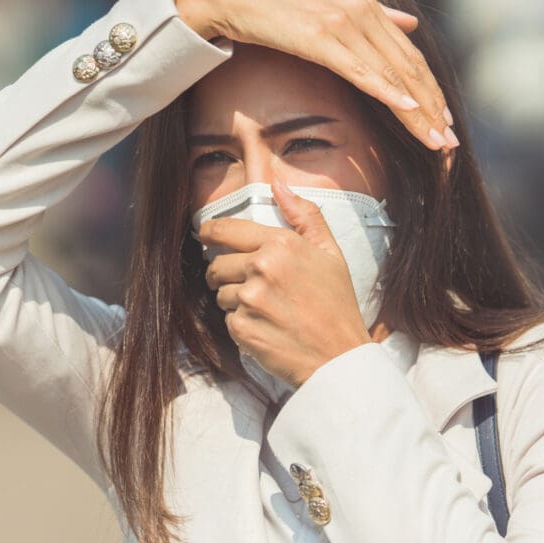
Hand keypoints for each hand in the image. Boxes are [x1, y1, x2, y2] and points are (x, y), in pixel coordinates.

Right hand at [175, 0, 458, 151]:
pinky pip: (362, 71)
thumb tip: (410, 23)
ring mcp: (343, 24)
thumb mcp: (331, 7)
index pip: (409, 57)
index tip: (445, 120)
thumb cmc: (276, 8)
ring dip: (418, 112)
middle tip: (450, 141)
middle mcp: (362, 13)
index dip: (431, 90)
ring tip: (435, 140)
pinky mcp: (321, 38)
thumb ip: (374, 15)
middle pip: (408, 69)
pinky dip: (388, 92)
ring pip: (391, 75)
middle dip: (432, 109)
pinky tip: (408, 110)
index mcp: (368, 8)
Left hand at [200, 177, 374, 386]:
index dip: (210, 232)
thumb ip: (304, 215)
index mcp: (281, 244)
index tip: (205, 235)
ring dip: (235, 301)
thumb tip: (278, 186)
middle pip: (218, 265)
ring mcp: (250, 300)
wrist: (339, 356)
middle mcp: (262, 268)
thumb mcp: (330, 252)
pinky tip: (266, 328)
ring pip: (221, 294)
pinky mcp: (242, 328)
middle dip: (225, 274)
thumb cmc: (337, 305)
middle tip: (248, 286)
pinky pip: (228, 320)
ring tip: (266, 310)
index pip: (228, 231)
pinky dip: (242, 324)